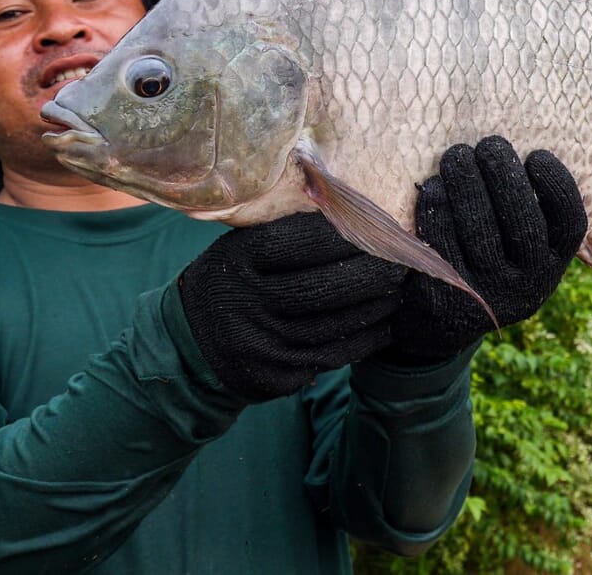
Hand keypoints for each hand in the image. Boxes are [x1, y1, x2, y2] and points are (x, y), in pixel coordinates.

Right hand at [178, 212, 404, 402]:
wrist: (190, 343)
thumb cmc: (231, 280)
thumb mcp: (239, 248)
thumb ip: (284, 234)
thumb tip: (354, 216)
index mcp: (238, 260)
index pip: (303, 243)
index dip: (347, 238)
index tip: (378, 230)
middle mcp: (246, 302)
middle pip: (323, 287)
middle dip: (371, 274)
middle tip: (401, 263)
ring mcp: (260, 343)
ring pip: (333, 325)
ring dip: (375, 308)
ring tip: (398, 291)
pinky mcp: (274, 375)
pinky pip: (331, 356)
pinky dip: (364, 340)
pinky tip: (384, 324)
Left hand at [381, 136, 586, 364]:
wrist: (443, 323)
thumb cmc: (487, 259)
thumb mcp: (518, 248)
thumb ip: (525, 208)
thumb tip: (510, 151)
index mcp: (553, 263)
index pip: (570, 224)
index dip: (558, 186)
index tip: (536, 155)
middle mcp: (527, 283)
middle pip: (522, 222)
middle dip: (504, 174)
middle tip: (488, 145)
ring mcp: (487, 292)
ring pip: (481, 230)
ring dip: (467, 184)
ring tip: (456, 155)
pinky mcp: (447, 296)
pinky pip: (442, 244)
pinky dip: (436, 210)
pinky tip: (433, 187)